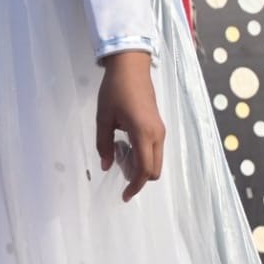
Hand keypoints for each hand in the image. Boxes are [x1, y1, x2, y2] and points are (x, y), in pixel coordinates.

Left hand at [96, 51, 164, 201]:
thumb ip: (104, 144)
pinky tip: (125, 146)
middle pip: (154, 170)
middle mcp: (157, 135)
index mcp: (143, 134)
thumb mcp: (103, 118)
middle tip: (117, 172)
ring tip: (119, 156)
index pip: (144, 170)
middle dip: (138, 178)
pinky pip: (155, 150)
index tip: (123, 196)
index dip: (134, 186)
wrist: (131, 67)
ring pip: (156, 161)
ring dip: (140, 167)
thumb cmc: (114, 91)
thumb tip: (106, 166)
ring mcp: (160, 130)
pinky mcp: (159, 126)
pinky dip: (143, 156)